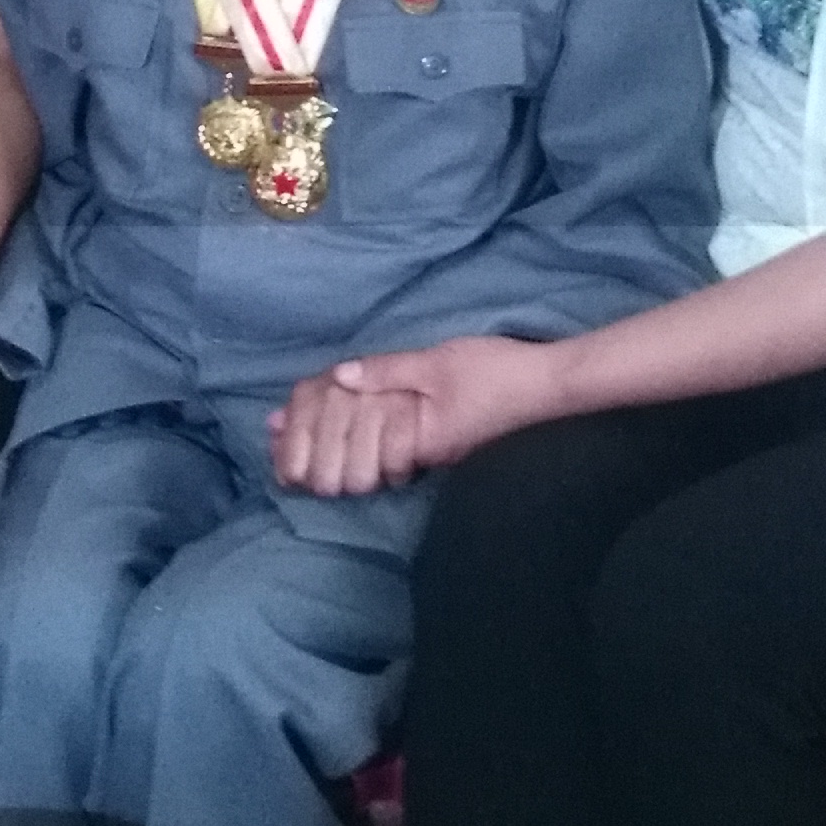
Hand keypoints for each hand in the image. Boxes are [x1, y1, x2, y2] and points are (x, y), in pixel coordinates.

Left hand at [273, 333, 550, 495]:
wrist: (552, 390)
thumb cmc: (498, 374)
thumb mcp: (439, 364)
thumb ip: (389, 371)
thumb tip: (339, 376)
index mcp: (414, 438)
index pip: (350, 446)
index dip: (311, 436)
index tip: (275, 429)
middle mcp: (419, 454)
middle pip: (354, 461)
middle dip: (312, 450)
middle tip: (273, 441)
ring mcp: (431, 452)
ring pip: (372, 458)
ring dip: (334, 445)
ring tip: (294, 438)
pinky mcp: (443, 445)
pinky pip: (392, 448)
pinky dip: (365, 438)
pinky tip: (350, 424)